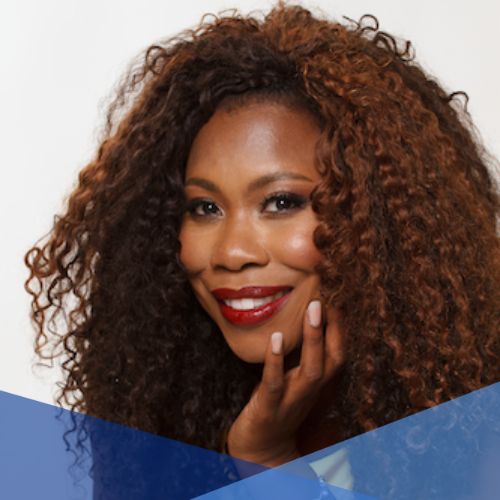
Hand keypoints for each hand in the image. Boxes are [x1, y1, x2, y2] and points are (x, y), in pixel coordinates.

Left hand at [226, 301, 343, 465]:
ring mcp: (290, 401)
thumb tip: (295, 326)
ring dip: (314, 339)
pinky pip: (274, 383)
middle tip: (328, 299)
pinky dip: (276, 361)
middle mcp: (308, 391)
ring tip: (313, 310)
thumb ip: (295, 359)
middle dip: (332, 329)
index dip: (338, 329)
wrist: (260, 454)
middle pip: (331, 360)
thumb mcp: (290, 382)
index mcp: (314, 384)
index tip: (335, 300)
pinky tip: (276, 338)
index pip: (335, 355)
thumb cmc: (276, 411)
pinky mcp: (268, 409)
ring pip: (310, 370)